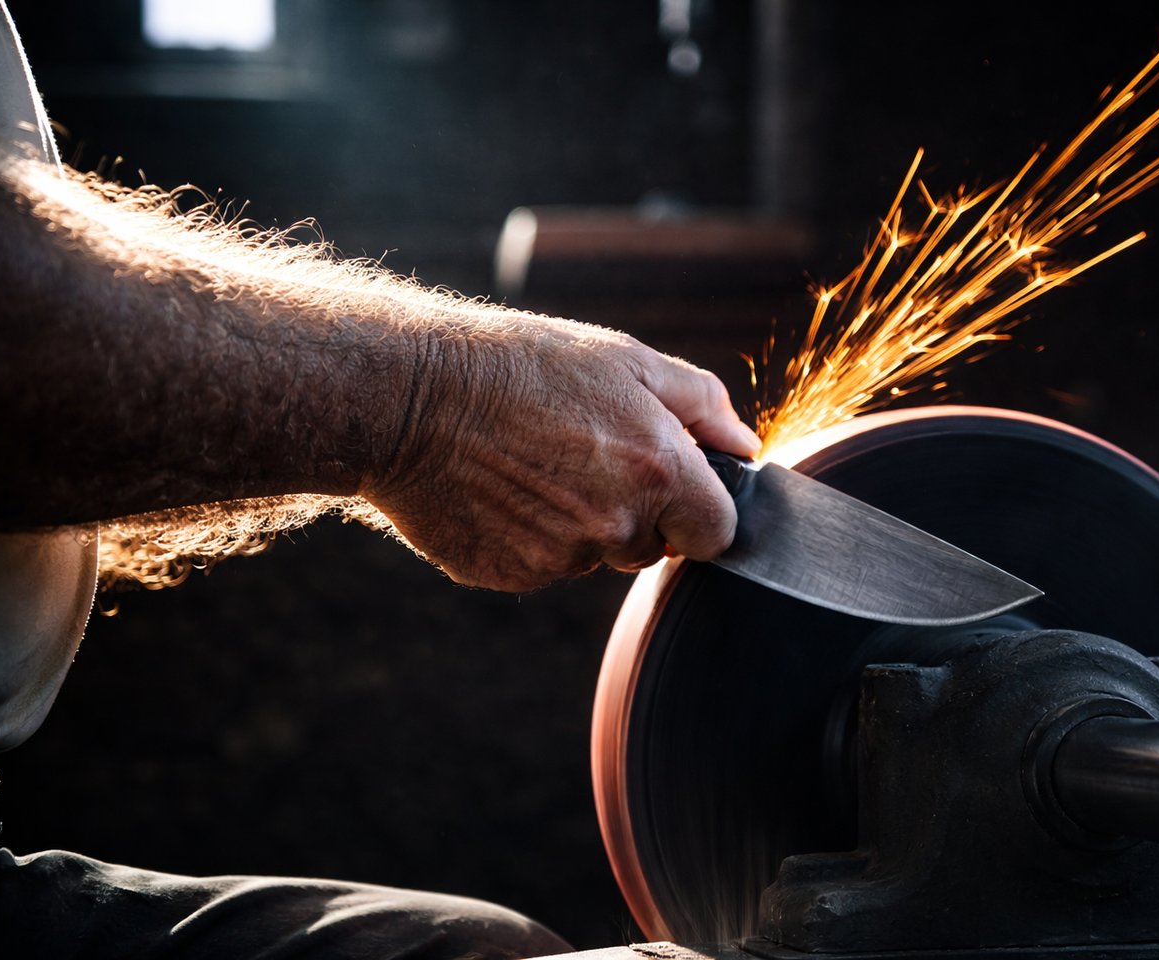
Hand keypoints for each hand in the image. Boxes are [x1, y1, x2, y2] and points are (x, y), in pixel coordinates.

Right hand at [363, 313, 760, 591]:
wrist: (412, 395)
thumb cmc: (523, 366)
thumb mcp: (625, 359)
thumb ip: (702, 405)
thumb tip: (747, 447)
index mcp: (659, 472)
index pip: (718, 534)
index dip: (701, 511)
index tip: (676, 488)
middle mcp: (615, 525)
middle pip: (653, 548)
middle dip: (636, 512)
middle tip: (586, 453)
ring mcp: (559, 557)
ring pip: (595, 556)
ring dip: (581, 523)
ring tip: (536, 463)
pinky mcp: (509, 574)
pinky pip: (542, 565)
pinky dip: (530, 536)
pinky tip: (503, 488)